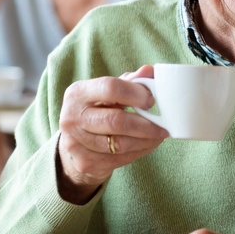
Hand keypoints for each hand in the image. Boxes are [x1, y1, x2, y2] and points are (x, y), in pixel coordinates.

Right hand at [55, 65, 166, 203]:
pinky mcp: (85, 163)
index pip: (110, 87)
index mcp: (77, 93)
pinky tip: (147, 145)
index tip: (152, 100)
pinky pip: (120, 159)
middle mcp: (71, 117)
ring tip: (159, 136)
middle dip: (145, 124)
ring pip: (120, 144)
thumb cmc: (96, 111)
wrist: (73, 144)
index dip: (135, 93)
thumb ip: (129, 81)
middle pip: (116, 121)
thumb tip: (150, 71)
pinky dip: (139, 152)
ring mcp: (75, 143)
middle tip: (162, 126)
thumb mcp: (107, 93)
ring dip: (146, 141)